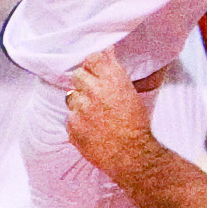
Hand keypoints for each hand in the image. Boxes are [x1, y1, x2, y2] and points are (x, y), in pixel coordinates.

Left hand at [65, 50, 162, 197]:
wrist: (133, 155)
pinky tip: (90, 128)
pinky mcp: (72, 127)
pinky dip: (77, 122)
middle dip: (85, 82)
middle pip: (78, 75)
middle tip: (94, 92)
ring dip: (79, 102)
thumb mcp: (133, 93)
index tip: (95, 69)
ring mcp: (80, 110)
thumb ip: (115, 72)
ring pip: (71, 97)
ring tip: (93, 114)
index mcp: (112, 80)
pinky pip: (69, 118)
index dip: (93, 64)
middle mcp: (94, 91)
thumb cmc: (138, 124)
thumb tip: (107, 52)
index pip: (92, 58)